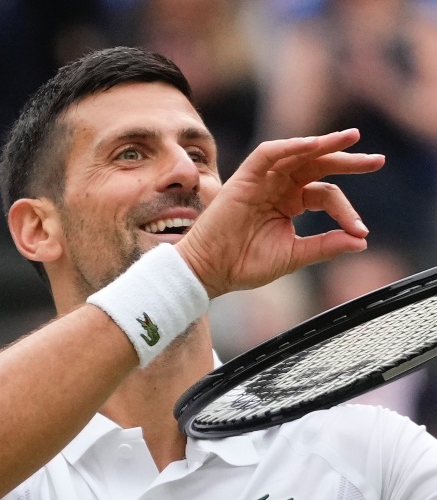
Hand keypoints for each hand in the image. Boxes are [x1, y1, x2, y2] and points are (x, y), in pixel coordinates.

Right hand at [175, 129, 384, 297]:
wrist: (210, 272)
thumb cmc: (244, 264)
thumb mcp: (294, 255)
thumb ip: (326, 245)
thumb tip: (361, 241)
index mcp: (289, 204)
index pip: (325, 195)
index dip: (346, 211)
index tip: (360, 231)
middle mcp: (277, 188)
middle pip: (317, 165)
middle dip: (347, 161)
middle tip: (377, 161)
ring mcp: (261, 181)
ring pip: (297, 153)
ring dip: (325, 144)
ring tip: (352, 139)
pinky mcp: (244, 179)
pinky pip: (268, 154)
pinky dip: (290, 146)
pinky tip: (313, 144)